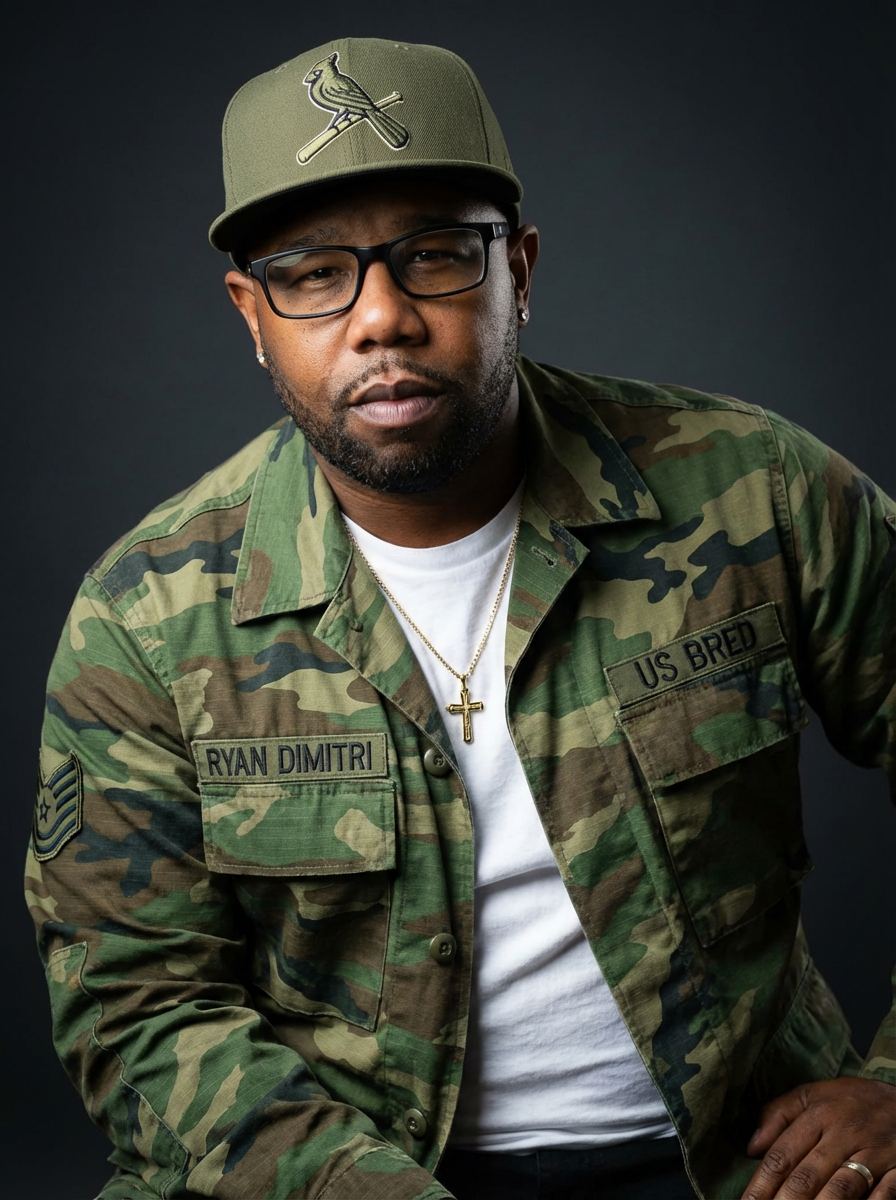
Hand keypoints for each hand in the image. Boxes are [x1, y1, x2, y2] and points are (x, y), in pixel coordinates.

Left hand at [741, 1077, 895, 1197]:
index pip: (783, 1155)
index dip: (762, 1184)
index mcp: (818, 1114)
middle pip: (808, 1176)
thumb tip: (751, 1148)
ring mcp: (873, 1153)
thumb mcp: (813, 1094)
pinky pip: (882, 1195)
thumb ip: (778, 1114)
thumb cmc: (852, 1102)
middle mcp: (843, 1133)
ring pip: (840, 1188)